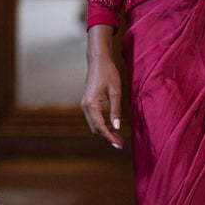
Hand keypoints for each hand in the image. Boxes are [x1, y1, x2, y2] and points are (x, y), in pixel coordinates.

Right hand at [81, 29, 122, 148]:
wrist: (98, 60)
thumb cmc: (108, 73)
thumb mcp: (115, 91)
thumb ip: (116, 110)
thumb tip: (117, 127)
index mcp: (91, 104)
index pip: (100, 127)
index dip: (109, 137)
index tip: (118, 144)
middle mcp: (85, 106)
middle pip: (95, 129)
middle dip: (107, 137)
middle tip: (120, 144)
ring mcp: (85, 104)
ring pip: (93, 125)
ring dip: (104, 132)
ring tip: (118, 137)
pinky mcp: (87, 102)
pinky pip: (93, 118)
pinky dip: (101, 125)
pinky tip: (112, 127)